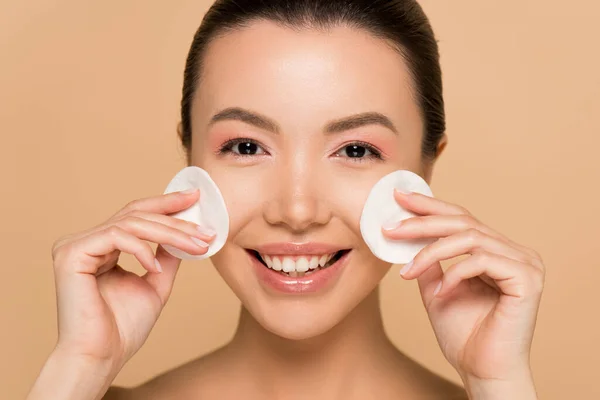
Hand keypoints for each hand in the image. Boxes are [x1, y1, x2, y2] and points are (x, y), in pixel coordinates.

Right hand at [50, 189, 213, 371]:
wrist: (102, 357)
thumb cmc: (124, 327)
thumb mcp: (156, 282)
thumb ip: (166, 256)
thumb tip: (185, 233)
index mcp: (101, 246)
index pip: (136, 215)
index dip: (166, 203)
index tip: (195, 198)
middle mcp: (86, 241)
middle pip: (136, 214)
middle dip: (175, 218)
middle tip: (205, 225)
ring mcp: (75, 245)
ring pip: (131, 223)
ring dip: (170, 232)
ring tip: (196, 245)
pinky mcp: (71, 254)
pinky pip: (115, 237)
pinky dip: (142, 250)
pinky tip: (155, 267)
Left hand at [382, 189, 544, 386]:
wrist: (482, 371)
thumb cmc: (464, 335)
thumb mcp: (437, 289)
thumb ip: (430, 263)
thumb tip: (408, 238)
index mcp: (497, 251)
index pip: (461, 218)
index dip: (430, 206)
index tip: (399, 198)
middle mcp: (514, 251)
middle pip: (463, 222)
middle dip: (422, 222)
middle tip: (391, 227)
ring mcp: (525, 263)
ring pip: (469, 238)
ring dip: (430, 252)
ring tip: (407, 271)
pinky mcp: (527, 278)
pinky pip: (481, 260)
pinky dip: (454, 273)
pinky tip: (440, 292)